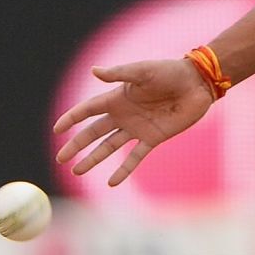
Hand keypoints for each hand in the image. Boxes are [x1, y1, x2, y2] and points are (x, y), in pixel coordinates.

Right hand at [53, 58, 214, 185]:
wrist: (197, 83)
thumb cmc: (170, 72)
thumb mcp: (143, 71)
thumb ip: (119, 74)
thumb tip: (93, 71)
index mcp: (118, 98)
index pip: (88, 110)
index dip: (72, 118)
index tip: (57, 129)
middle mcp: (124, 115)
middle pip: (94, 133)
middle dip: (76, 145)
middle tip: (61, 158)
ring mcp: (137, 128)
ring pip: (109, 147)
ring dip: (93, 159)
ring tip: (76, 171)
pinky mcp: (153, 138)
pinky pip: (135, 157)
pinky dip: (123, 170)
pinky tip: (111, 182)